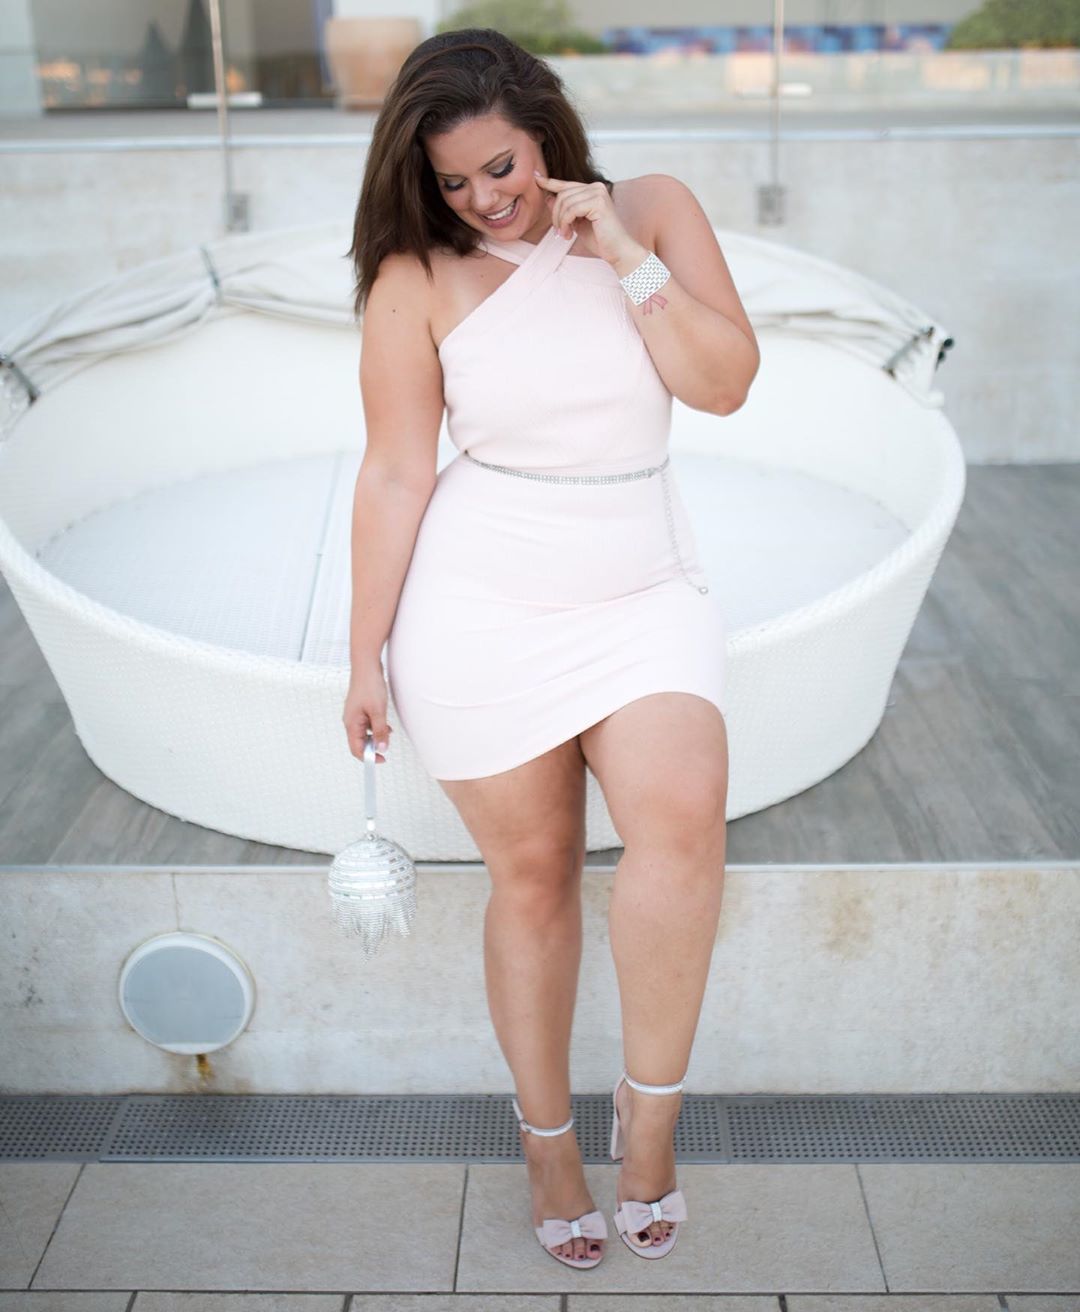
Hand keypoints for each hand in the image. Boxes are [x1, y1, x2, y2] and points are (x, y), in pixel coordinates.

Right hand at [343, 658, 392, 762]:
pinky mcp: (360, 708)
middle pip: (360, 742)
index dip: (369, 757)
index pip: (356, 749)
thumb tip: (382, 748)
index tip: (382, 759)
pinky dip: (376, 727)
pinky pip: (367, 724)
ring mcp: (355, 714)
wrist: (366, 666)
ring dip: (376, 736)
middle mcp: (350, 720)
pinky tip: (386, 724)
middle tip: (387, 747)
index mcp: (351, 724)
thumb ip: (380, 731)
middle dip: (373, 746)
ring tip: (388, 732)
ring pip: (365, 733)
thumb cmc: (369, 686)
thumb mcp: (378, 711)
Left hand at [532, 170, 646, 271]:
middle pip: (562, 194)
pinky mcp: (599, 202)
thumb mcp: (576, 223)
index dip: (550, 183)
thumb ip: (565, 210)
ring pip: (565, 202)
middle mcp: (596, 187)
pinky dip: (566, 223)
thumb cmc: (600, 239)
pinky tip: (569, 234)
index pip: (566, 185)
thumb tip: (548, 196)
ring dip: (560, 221)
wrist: (617, 251)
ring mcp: (598, 193)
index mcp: (592, 189)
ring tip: (565, 235)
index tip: (536, 179)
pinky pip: (571, 209)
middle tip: (559, 232)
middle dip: (556, 214)